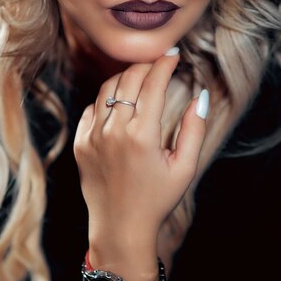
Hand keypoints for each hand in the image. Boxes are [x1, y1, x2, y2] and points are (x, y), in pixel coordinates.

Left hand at [74, 52, 207, 280]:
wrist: (120, 227)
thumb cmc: (157, 199)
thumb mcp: (184, 168)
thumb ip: (194, 129)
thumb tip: (200, 96)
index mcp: (142, 136)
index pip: (153, 84)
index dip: (164, 63)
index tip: (173, 54)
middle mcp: (114, 131)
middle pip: (129, 79)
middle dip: (146, 65)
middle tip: (159, 63)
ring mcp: (93, 136)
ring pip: (108, 88)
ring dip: (126, 77)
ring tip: (141, 78)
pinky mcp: (80, 142)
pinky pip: (93, 107)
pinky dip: (108, 98)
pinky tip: (121, 102)